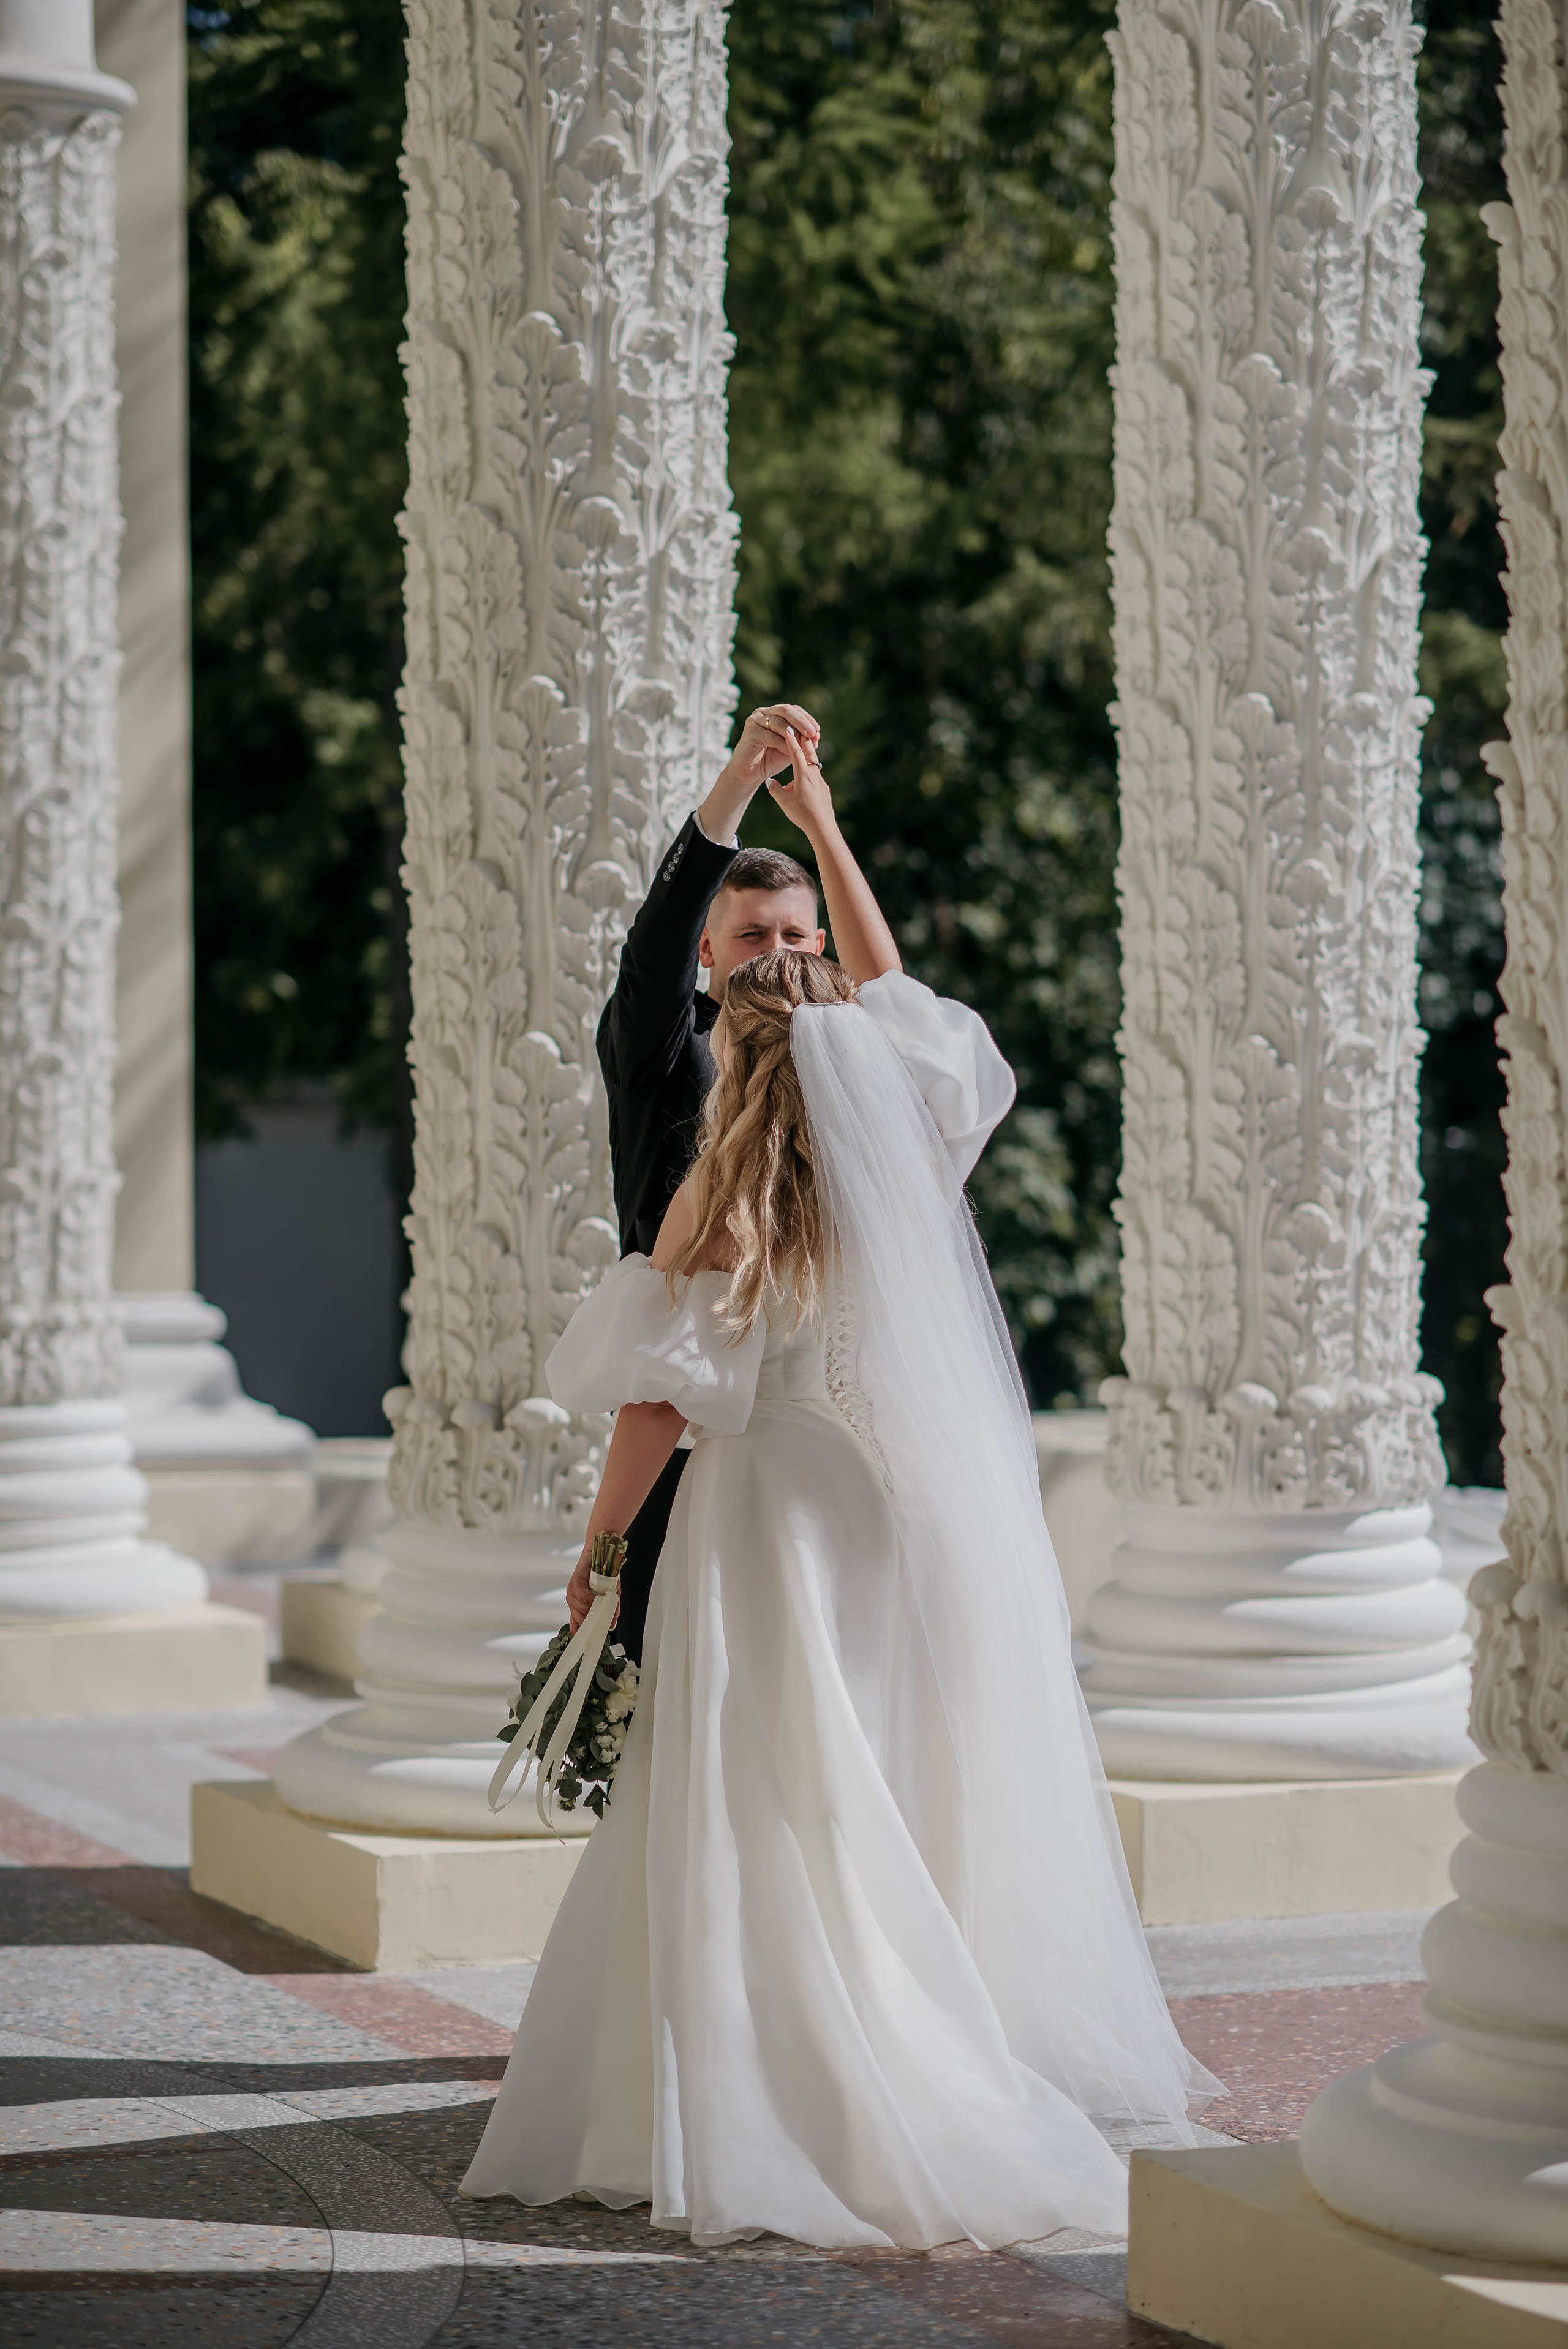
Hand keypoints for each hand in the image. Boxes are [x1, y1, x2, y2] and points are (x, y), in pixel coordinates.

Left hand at [566, 1544, 619, 1634]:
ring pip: (581, 1609)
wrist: (602, 1553)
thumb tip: (612, 1625)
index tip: (588, 1640)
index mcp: (578, 1605)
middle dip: (592, 1622)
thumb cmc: (604, 1574)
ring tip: (604, 1606)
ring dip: (593, 1610)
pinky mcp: (574, 1583)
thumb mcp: (610, 1595)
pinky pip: (582, 1598)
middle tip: (603, 1622)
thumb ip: (610, 1610)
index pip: (575, 1624)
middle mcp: (572, 1600)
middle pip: (579, 1619)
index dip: (581, 1632)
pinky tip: (599, 1599)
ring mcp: (572, 1592)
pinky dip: (591, 1600)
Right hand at [721, 703, 820, 794]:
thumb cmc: (771, 760)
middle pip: (786, 710)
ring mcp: (755, 720)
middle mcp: (763, 713)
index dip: (806, 718)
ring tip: (805, 741)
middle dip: (802, 721)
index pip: (793, 709)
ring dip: (793, 732)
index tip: (817, 730)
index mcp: (774, 713)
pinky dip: (782, 743)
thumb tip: (817, 734)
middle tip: (813, 732)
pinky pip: (770, 735)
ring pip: (778, 721)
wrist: (751, 774)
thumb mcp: (791, 749)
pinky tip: (791, 751)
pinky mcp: (750, 731)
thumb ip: (803, 741)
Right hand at [766, 725, 835, 840]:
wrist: (823, 827)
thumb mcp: (784, 802)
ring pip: (812, 765)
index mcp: (803, 774)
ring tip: (797, 755)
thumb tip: (770, 782)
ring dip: (805, 758)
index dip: (791, 739)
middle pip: (809, 752)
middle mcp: (814, 775)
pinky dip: (808, 774)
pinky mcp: (824, 790)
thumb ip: (775, 789)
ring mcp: (821, 782)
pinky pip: (814, 777)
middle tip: (799, 729)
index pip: (796, 751)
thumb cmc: (802, 814)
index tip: (787, 728)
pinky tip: (801, 783)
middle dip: (803, 740)